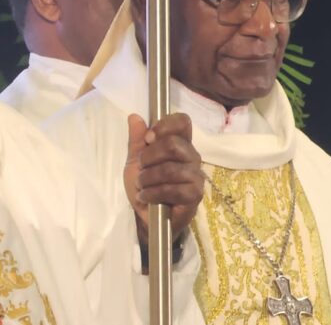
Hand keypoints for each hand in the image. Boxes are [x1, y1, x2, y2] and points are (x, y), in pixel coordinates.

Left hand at [123, 113, 203, 245]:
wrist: (145, 215)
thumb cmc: (144, 184)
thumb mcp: (135, 160)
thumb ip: (137, 139)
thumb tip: (134, 117)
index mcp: (179, 143)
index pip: (182, 122)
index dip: (164, 126)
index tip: (148, 139)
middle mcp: (192, 156)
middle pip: (173, 144)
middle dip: (148, 157)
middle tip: (141, 168)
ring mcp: (195, 176)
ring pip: (170, 169)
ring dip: (147, 178)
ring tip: (142, 186)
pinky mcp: (195, 195)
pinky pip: (172, 189)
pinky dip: (153, 193)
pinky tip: (146, 197)